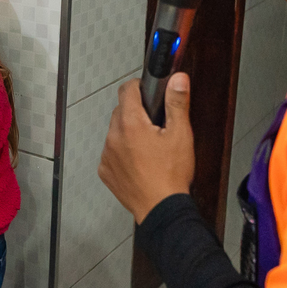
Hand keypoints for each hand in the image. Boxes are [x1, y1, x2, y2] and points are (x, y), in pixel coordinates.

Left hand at [99, 73, 194, 224]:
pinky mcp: (105, 171)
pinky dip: (122, 153)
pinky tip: (140, 162)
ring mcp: (107, 155)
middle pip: (120, 111)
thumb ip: (177, 103)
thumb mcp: (181, 135)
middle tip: (155, 125)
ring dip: (128, 133)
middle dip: (136, 112)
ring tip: (149, 147)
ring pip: (115, 132)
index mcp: (131, 124)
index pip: (126, 90)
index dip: (139, 86)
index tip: (148, 92)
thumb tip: (177, 79)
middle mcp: (113, 137)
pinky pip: (111, 152)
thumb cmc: (171, 174)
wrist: (162, 209)